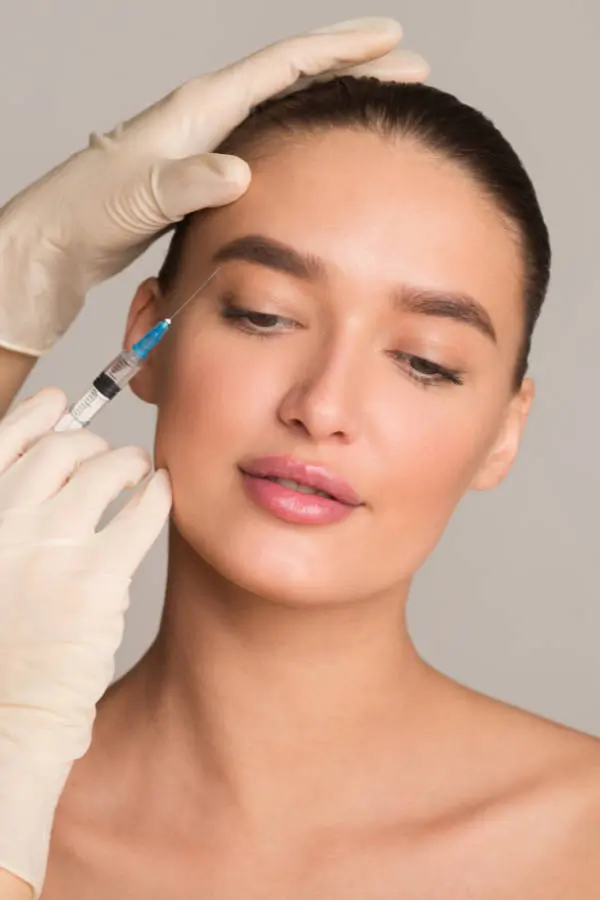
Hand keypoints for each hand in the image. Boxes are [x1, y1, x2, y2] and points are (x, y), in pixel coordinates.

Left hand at [0, 17, 427, 356]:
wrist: (60, 238)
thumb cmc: (91, 212)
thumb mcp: (140, 196)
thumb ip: (188, 180)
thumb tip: (238, 169)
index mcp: (201, 108)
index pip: (285, 65)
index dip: (341, 50)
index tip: (390, 40)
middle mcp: (208, 114)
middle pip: (295, 77)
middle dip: (353, 68)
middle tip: (408, 70)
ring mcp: (208, 140)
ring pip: (286, 108)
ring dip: (333, 101)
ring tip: (377, 104)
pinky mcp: (204, 170)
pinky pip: (269, 141)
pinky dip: (304, 136)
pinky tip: (319, 153)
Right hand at [0, 387, 170, 897]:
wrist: (2, 714)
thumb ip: (7, 508)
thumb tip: (44, 447)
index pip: (10, 432)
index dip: (43, 413)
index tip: (63, 407)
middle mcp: (6, 516)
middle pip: (65, 447)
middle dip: (93, 445)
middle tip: (108, 458)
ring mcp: (51, 544)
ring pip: (106, 469)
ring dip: (128, 464)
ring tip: (137, 473)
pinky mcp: (98, 578)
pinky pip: (142, 510)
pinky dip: (156, 493)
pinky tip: (158, 494)